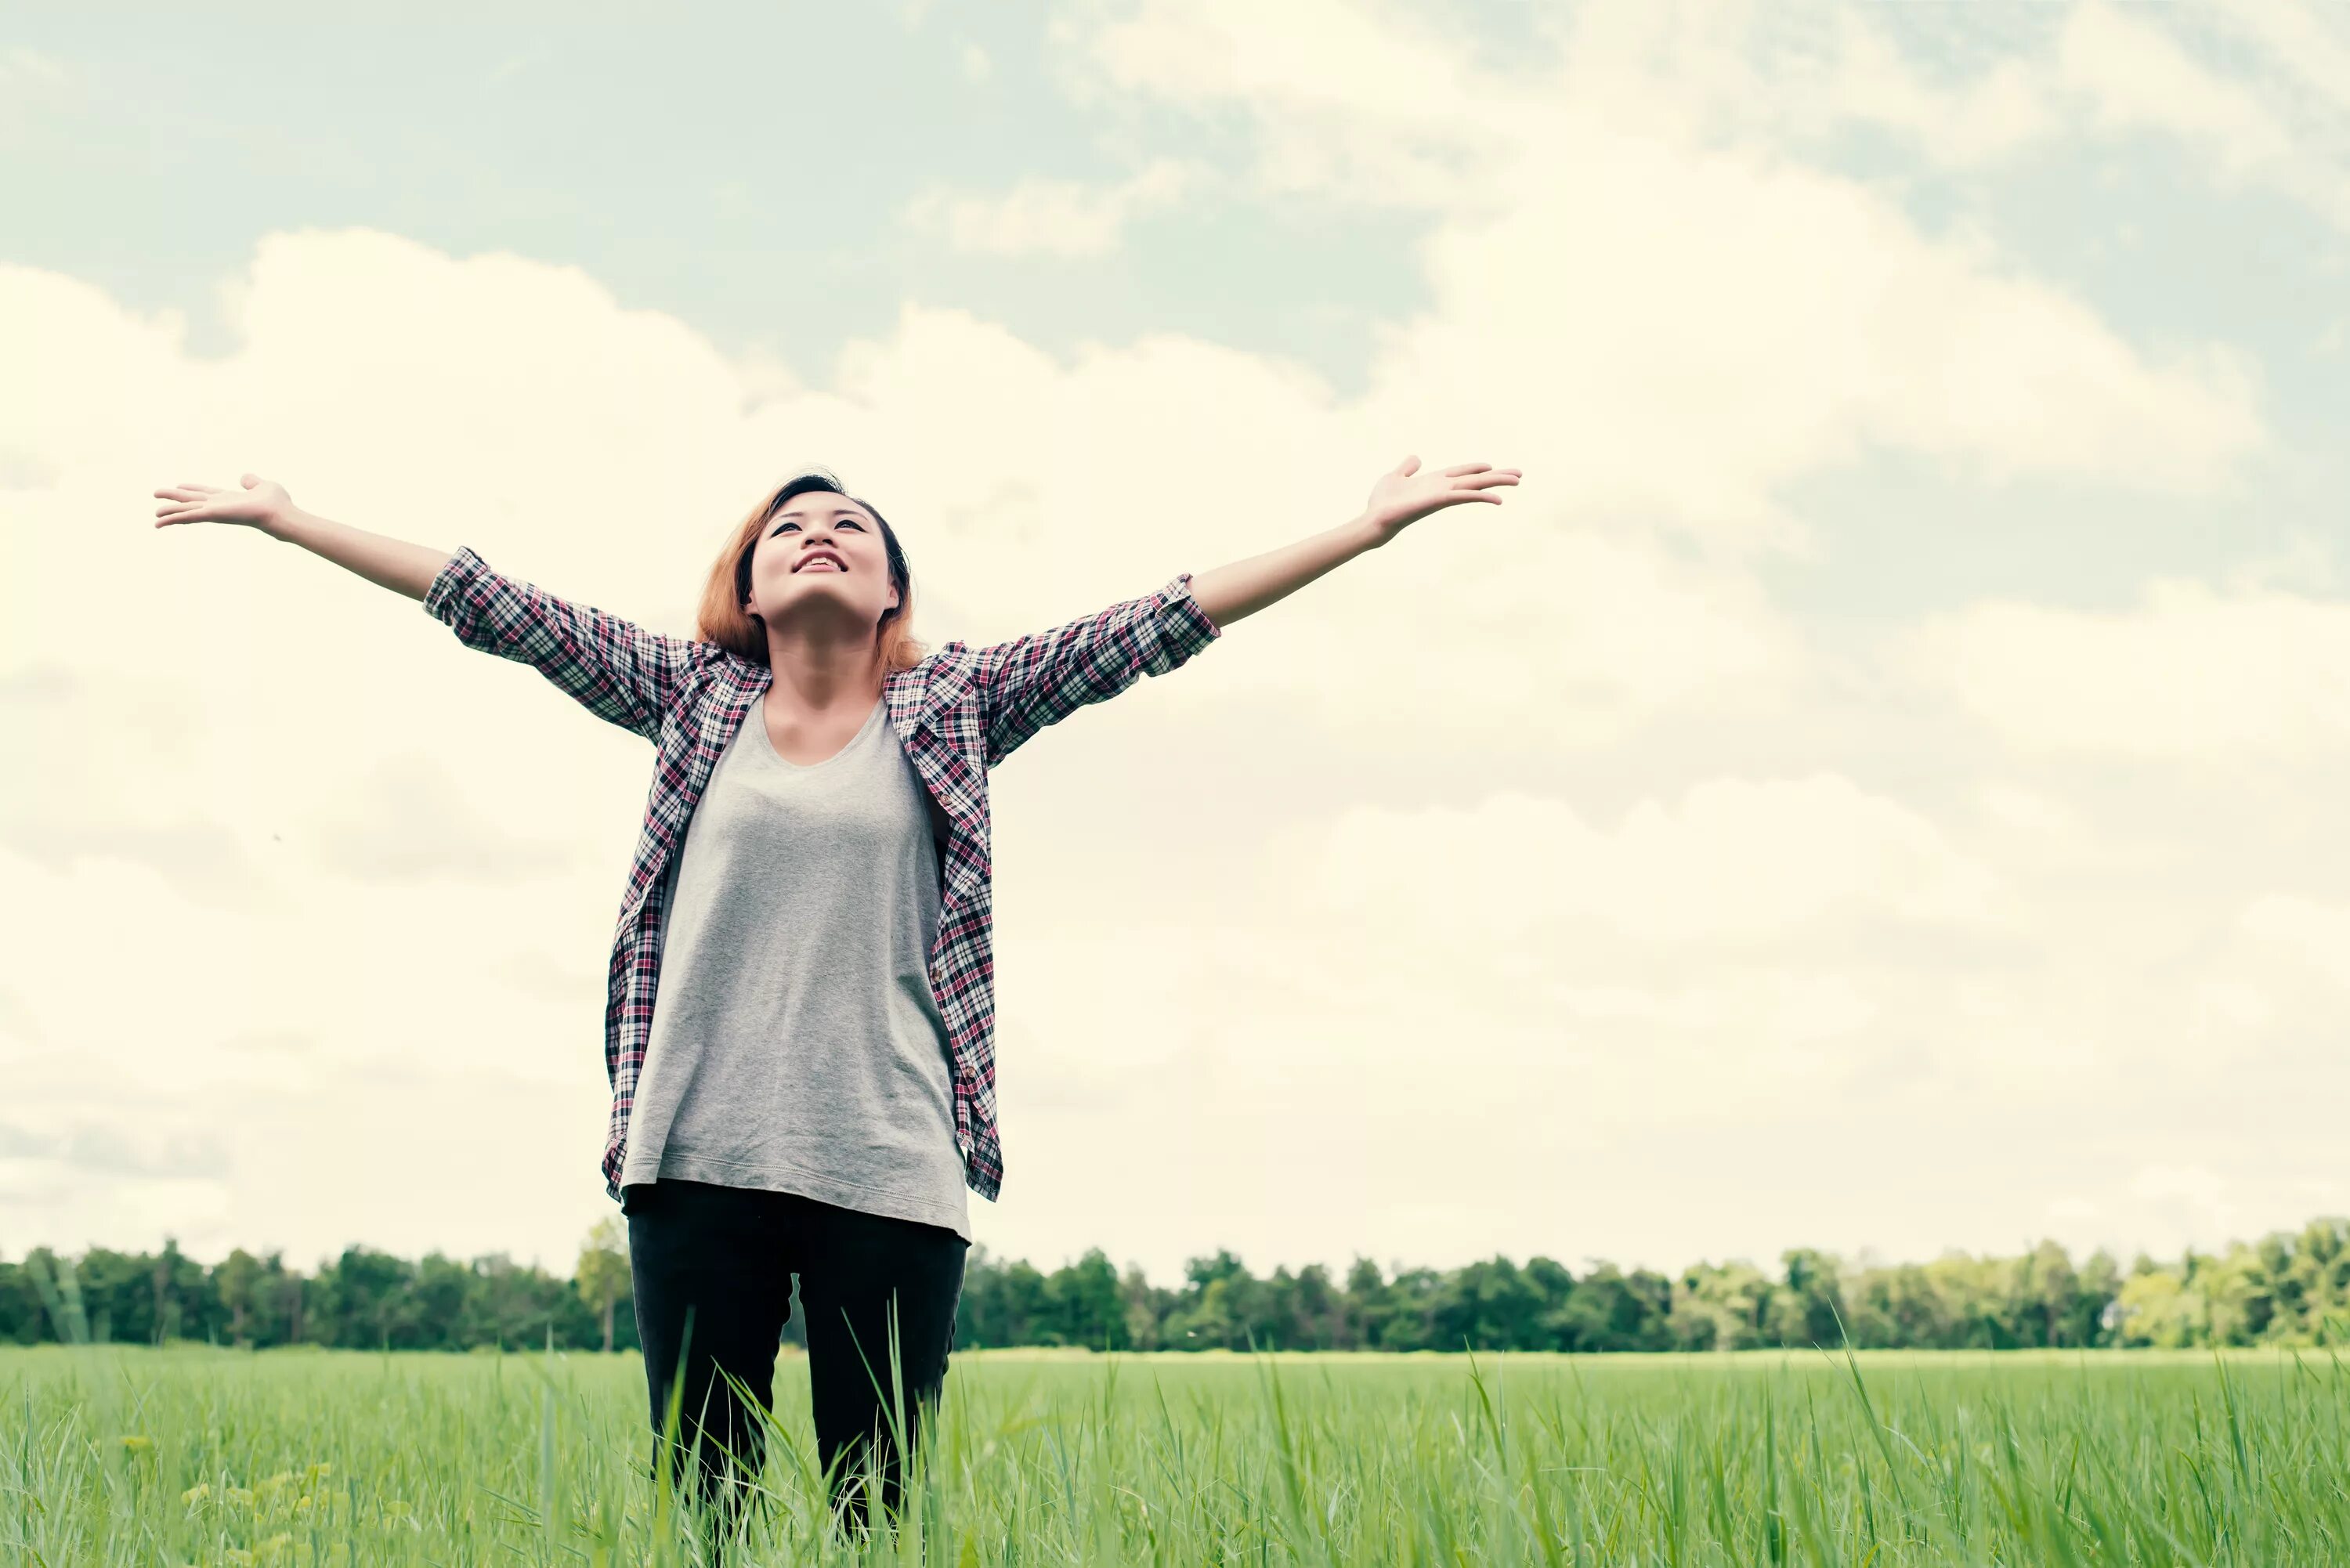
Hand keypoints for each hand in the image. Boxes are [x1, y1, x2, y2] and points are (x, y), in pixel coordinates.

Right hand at [152, 473, 296, 537]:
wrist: (280, 513)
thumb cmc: (277, 503)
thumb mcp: (263, 485)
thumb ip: (252, 481)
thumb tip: (244, 477)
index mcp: (229, 498)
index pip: (206, 492)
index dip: (193, 488)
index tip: (180, 485)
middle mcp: (219, 506)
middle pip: (192, 500)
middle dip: (174, 499)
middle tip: (156, 495)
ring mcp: (215, 511)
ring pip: (187, 510)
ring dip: (170, 512)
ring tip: (155, 516)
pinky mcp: (213, 515)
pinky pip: (189, 516)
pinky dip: (173, 518)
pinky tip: (159, 522)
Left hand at [1358, 455, 1520, 544]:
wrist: (1374, 519)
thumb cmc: (1382, 502)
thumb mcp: (1395, 477)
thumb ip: (1407, 467)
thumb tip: (1416, 458)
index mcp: (1434, 481)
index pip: (1461, 472)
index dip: (1476, 468)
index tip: (1492, 465)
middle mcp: (1442, 488)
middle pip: (1474, 479)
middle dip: (1496, 476)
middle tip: (1519, 475)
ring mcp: (1442, 496)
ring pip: (1474, 486)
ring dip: (1496, 483)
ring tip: (1517, 480)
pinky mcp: (1438, 502)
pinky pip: (1463, 496)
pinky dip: (1480, 496)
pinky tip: (1497, 499)